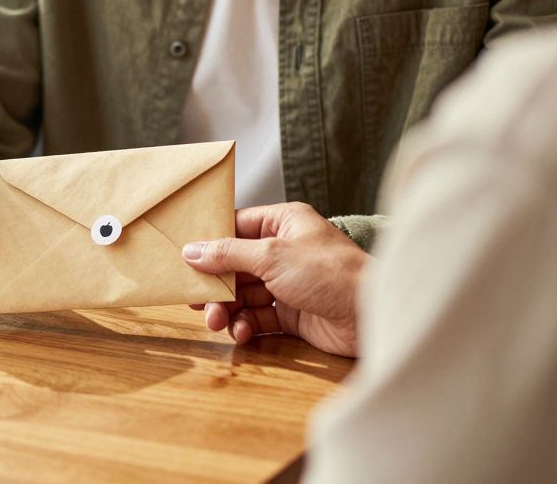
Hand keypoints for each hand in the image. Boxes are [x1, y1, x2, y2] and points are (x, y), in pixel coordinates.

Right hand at [182, 202, 367, 356]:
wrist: (372, 315)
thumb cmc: (330, 273)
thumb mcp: (272, 255)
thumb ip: (228, 253)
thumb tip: (191, 250)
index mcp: (284, 223)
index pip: (236, 227)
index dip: (210, 243)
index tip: (185, 259)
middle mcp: (285, 250)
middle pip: (236, 266)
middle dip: (217, 285)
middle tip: (198, 302)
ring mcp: (289, 283)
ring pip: (244, 294)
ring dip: (228, 309)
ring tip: (218, 323)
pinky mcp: (293, 313)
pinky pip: (259, 317)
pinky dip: (246, 325)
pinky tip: (242, 333)